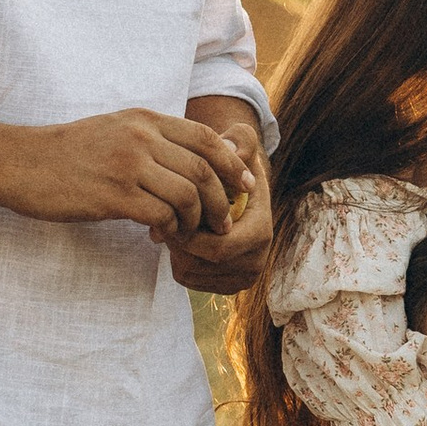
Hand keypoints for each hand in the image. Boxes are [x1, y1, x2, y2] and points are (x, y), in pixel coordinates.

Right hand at [0, 108, 252, 238]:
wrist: (20, 162)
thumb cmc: (68, 152)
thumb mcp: (116, 130)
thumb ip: (153, 140)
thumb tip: (196, 161)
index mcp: (145, 120)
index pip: (206, 138)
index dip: (233, 164)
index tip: (244, 186)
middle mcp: (141, 137)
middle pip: (204, 169)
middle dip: (221, 201)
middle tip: (222, 223)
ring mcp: (127, 165)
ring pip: (188, 194)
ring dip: (196, 220)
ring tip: (186, 233)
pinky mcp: (112, 195)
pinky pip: (161, 215)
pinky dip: (169, 229)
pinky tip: (159, 235)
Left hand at [170, 152, 272, 291]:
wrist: (238, 188)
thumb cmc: (233, 165)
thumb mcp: (240, 146)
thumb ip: (239, 140)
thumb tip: (232, 151)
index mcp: (261, 232)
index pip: (220, 247)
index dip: (190, 233)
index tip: (172, 210)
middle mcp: (256, 261)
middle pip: (200, 263)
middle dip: (178, 239)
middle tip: (165, 214)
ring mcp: (241, 277)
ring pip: (189, 272)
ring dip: (175, 247)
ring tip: (174, 220)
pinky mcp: (224, 285)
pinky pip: (187, 279)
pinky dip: (176, 258)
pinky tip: (181, 235)